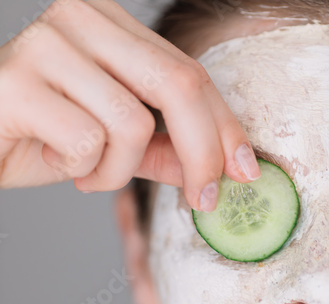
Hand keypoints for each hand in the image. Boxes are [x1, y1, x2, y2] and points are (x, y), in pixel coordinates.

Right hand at [0, 0, 260, 210]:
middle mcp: (81, 18)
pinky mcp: (20, 82)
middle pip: (178, 85)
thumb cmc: (42, 137)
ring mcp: (48, 45)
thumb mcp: (114, 145)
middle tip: (203, 199)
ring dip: (118, 170)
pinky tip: (56, 161)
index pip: (189, 72)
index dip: (225, 127)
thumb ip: (164, 150)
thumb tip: (220, 169)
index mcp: (109, 23)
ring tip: (88, 173)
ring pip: (132, 123)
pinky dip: (83, 171)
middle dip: (202, 154)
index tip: (244, 171)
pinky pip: (87, 142)